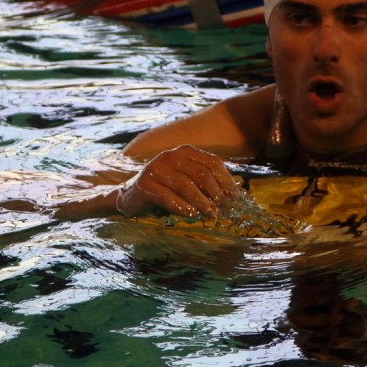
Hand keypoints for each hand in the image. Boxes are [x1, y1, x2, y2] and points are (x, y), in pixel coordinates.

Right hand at [115, 145, 239, 217]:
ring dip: (201, 202)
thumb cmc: (166, 187)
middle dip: (215, 193)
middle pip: (201, 174)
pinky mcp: (145, 184)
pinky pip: (168, 197)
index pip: (212, 162)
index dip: (226, 180)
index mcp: (185, 151)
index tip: (234, 197)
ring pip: (186, 186)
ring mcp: (156, 168)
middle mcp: (171, 156)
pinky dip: (182, 207)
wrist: (131, 194)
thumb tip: (233, 193)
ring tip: (210, 214)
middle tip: (222, 209)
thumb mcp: (187, 177)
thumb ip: (205, 180)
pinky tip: (191, 215)